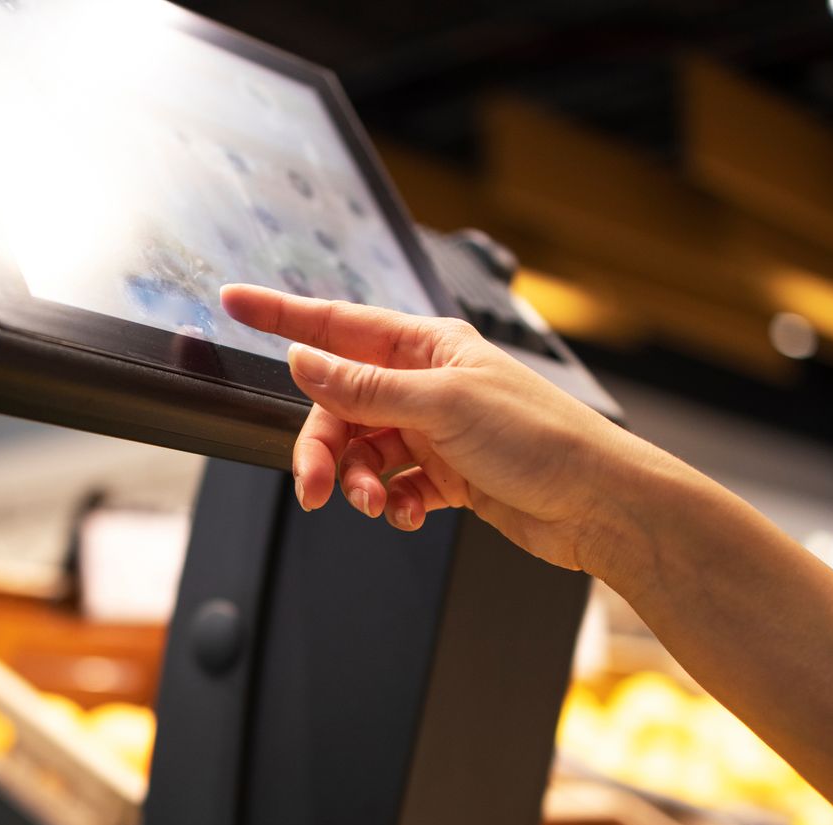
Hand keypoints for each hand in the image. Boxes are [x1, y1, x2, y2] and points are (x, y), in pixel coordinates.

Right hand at [220, 283, 662, 575]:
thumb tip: (305, 363)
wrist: (598, 503)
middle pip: (341, 407)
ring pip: (364, 452)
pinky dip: (393, 503)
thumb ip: (366, 389)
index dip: (282, 315)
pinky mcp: (447, 476)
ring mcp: (436, 431)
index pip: (338, 325)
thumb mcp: (443, 405)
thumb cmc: (543, 439)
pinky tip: (408, 514)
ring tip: (378, 504)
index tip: (235, 302)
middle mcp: (427, 384)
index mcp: (427, 346)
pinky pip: (394, 487)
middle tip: (316, 487)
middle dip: (324, 449)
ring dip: (360, 482)